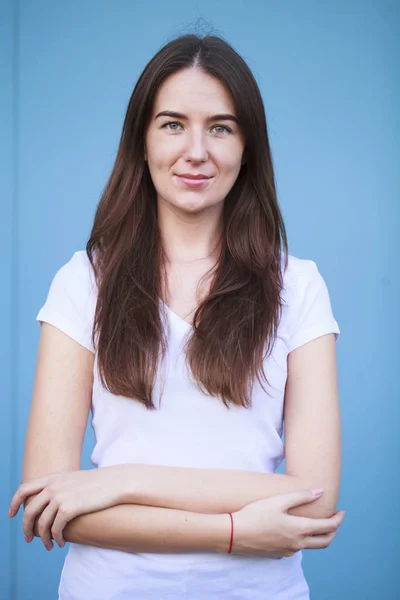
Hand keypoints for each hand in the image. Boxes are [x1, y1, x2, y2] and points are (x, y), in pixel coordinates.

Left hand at [8, 465, 130, 549]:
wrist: (115, 482)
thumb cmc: (98, 483)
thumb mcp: (74, 480)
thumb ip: (59, 486)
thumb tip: (49, 502)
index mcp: (52, 478)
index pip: (24, 489)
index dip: (14, 503)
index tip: (11, 515)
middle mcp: (52, 486)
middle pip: (29, 511)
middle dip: (27, 528)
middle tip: (29, 539)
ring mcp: (60, 497)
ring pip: (42, 524)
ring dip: (44, 539)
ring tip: (49, 546)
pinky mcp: (69, 508)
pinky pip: (55, 529)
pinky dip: (56, 538)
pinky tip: (61, 542)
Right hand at [231, 489, 344, 557]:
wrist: (235, 533)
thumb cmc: (256, 513)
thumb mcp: (279, 500)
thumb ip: (301, 496)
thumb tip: (320, 491)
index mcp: (300, 530)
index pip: (329, 527)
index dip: (338, 519)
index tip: (342, 512)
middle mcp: (298, 544)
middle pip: (324, 542)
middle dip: (333, 531)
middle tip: (334, 520)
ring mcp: (288, 551)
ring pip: (310, 546)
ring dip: (318, 536)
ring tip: (315, 523)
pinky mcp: (278, 553)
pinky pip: (296, 548)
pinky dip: (302, 539)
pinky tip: (293, 529)